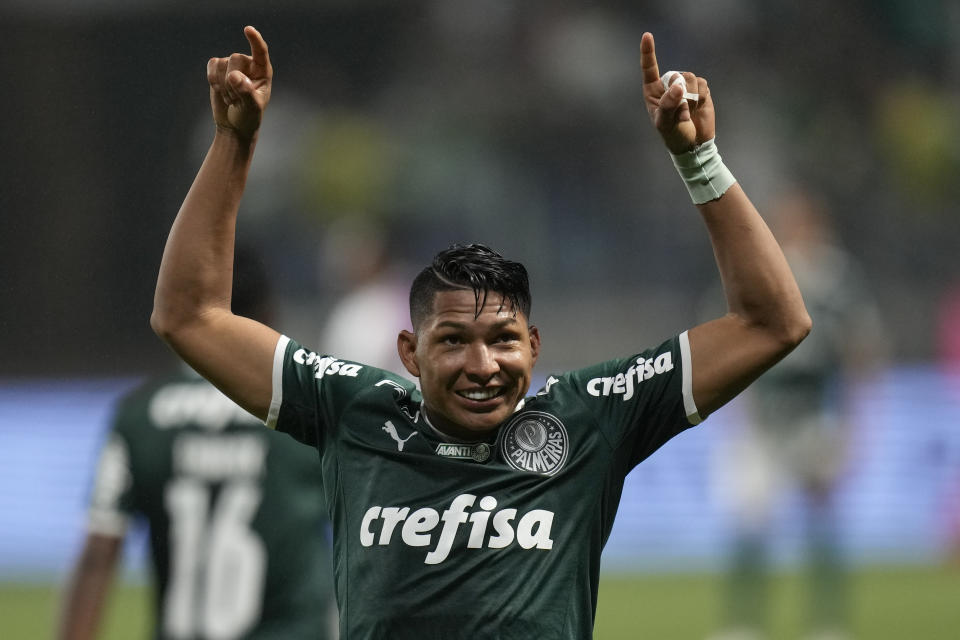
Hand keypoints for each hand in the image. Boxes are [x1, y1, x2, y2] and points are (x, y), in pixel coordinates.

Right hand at [206, 26, 271, 140]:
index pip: (261, 51)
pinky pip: (211, 66)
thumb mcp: (251, 108)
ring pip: (222, 64)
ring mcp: (232, 65)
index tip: (248, 30)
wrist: (234, 125)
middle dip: (232, 81)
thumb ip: (245, 91)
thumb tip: (234, 75)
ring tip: (232, 98)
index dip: (255, 40)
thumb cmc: (249, 116)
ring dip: (223, 85)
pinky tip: (221, 92)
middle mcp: (248, 64)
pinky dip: (213, 80)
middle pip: (235, 59)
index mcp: (263, 71)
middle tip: (237, 99)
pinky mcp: (218, 69)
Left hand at [641, 32, 714, 153]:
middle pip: (676, 75)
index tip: (647, 35)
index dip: (648, 52)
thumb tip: (678, 86)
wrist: (693, 144)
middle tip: (680, 113)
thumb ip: (669, 104)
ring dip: (691, 98)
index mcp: (653, 91)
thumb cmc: (673, 135)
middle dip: (680, 94)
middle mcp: (668, 85)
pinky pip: (702, 85)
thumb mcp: (665, 123)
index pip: (649, 68)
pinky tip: (697, 109)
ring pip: (690, 78)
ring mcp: (684, 86)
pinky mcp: (700, 89)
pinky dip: (701, 98)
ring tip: (687, 112)